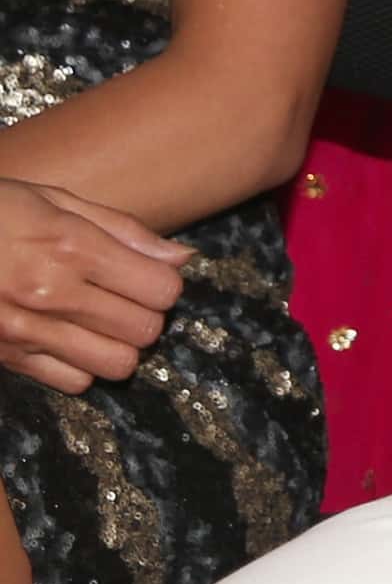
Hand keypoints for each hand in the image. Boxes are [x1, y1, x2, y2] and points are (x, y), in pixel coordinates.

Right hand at [0, 180, 188, 393]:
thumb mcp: (57, 201)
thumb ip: (125, 231)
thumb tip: (183, 258)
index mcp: (72, 247)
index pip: (162, 289)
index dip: (164, 284)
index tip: (148, 276)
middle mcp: (53, 293)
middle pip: (145, 330)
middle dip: (147, 315)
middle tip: (127, 300)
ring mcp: (26, 330)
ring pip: (116, 363)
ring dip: (120, 344)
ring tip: (102, 323)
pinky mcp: (5, 356)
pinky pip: (74, 382)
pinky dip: (83, 366)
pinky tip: (71, 340)